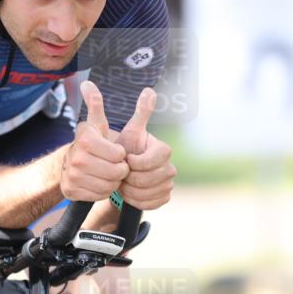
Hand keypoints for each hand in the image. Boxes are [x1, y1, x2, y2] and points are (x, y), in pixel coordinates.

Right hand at [60, 81, 128, 201]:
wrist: (69, 165)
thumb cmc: (91, 144)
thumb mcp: (96, 124)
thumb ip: (96, 104)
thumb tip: (87, 83)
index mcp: (86, 139)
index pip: (119, 154)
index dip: (121, 155)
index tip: (116, 152)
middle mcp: (76, 157)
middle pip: (115, 172)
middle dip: (119, 170)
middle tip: (114, 166)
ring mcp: (72, 175)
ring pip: (108, 186)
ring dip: (112, 182)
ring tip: (107, 174)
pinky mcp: (71, 191)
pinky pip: (98, 196)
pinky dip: (101, 191)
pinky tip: (98, 182)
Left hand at [115, 87, 175, 210]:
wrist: (124, 171)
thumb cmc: (127, 149)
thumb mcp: (131, 130)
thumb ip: (141, 112)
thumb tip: (149, 90)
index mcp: (164, 150)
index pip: (151, 160)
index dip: (134, 163)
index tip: (125, 159)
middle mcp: (171, 167)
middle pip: (148, 179)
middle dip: (130, 177)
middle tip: (121, 172)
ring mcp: (169, 184)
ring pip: (147, 193)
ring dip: (130, 190)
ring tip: (123, 182)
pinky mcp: (164, 198)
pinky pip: (149, 204)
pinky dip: (136, 200)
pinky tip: (130, 193)